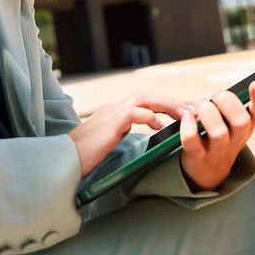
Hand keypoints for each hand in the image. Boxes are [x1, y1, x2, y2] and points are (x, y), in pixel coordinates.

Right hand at [69, 93, 195, 176]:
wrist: (64, 159)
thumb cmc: (82, 155)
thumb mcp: (105, 141)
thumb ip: (118, 132)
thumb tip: (132, 133)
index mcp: (113, 111)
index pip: (143, 102)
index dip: (163, 105)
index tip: (181, 113)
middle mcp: (113, 107)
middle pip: (147, 96)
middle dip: (171, 102)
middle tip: (190, 110)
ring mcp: (111, 112)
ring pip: (144, 98)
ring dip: (167, 105)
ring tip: (183, 115)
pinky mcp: (111, 121)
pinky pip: (135, 112)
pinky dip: (150, 116)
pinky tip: (160, 125)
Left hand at [179, 80, 254, 191]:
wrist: (208, 173)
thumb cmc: (224, 138)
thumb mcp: (241, 123)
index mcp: (247, 127)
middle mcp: (235, 140)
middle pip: (241, 122)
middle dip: (227, 101)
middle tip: (215, 94)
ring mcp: (217, 150)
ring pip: (219, 133)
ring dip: (208, 112)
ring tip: (200, 103)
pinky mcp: (197, 156)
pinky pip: (192, 142)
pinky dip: (188, 126)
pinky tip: (186, 116)